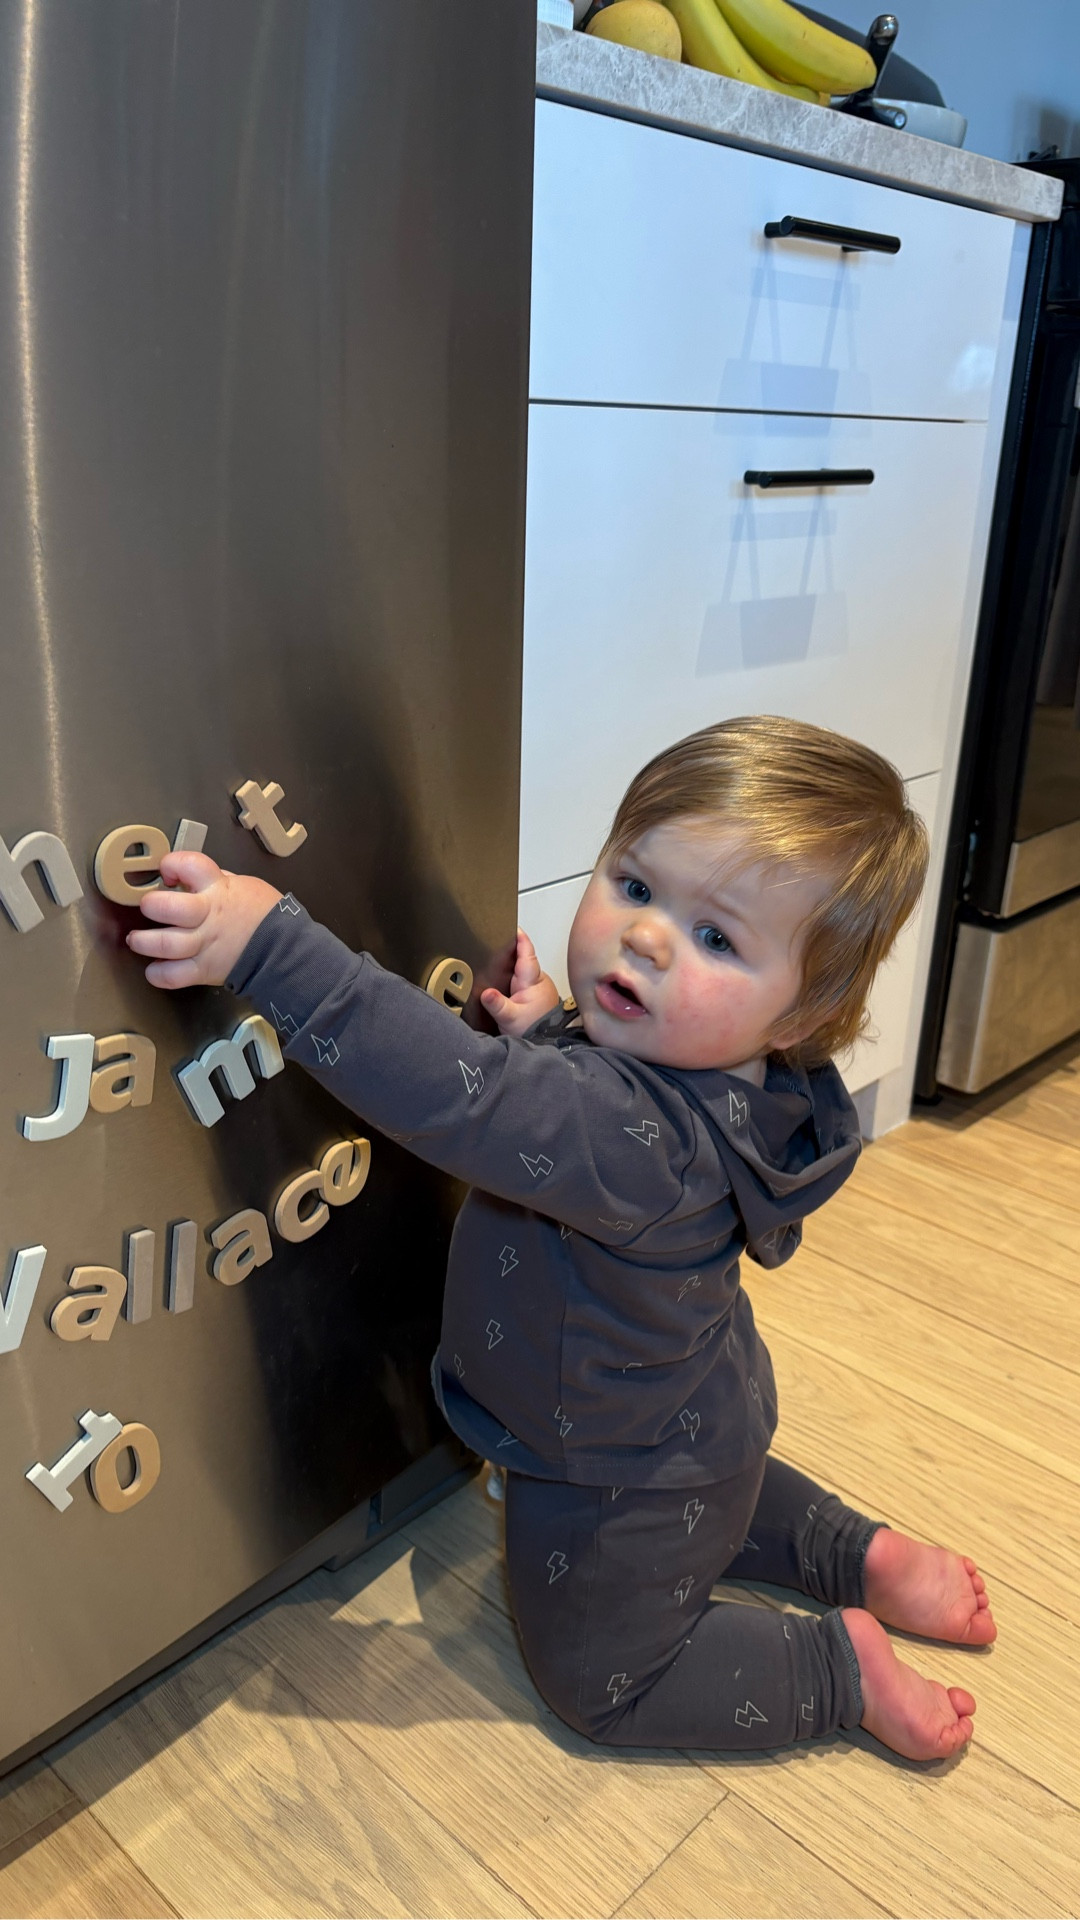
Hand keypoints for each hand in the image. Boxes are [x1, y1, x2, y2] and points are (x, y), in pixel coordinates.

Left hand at [126, 851, 281, 988]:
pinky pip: (174, 975)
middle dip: (150, 904)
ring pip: (165, 943)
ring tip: (137, 940)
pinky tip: (154, 968)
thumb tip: (193, 878)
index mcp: (219, 890)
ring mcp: (205, 945)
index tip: (168, 872)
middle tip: (148, 906)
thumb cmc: (268, 916)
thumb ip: (216, 881)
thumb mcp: (244, 885)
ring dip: (143, 942)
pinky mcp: (204, 970)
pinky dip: (158, 974)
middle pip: (167, 908)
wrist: (285, 950)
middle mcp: (208, 916)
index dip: (171, 864)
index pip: (189, 865)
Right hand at [480, 929, 561, 1037]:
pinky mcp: (536, 994)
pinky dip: (514, 977)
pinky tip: (504, 982)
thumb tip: (486, 993)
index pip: (527, 953)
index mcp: (532, 981)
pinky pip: (522, 979)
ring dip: (512, 965)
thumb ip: (497, 1005)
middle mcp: (538, 981)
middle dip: (510, 950)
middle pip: (523, 958)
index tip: (513, 927)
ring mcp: (538, 987)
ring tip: (495, 961)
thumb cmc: (534, 1030)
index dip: (520, 938)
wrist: (547, 1043)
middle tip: (495, 942)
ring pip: (523, 969)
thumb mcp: (510, 1018)